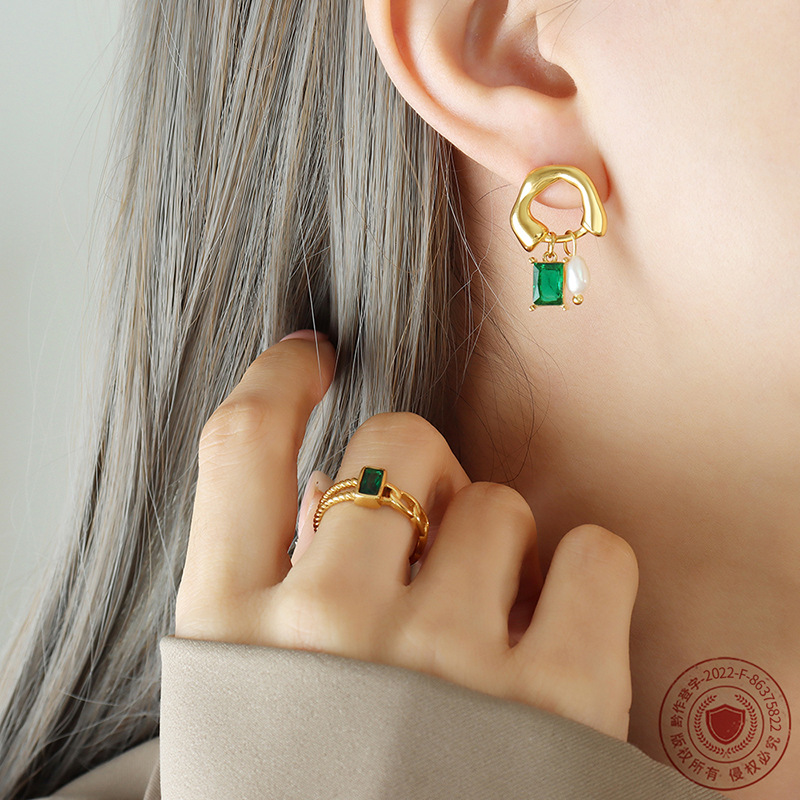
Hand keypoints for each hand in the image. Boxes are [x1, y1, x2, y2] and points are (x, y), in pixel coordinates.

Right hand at [175, 332, 639, 740]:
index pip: (240, 445)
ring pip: (501, 500)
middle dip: (419, 472)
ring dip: (497, 542)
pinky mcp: (557, 699)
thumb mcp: (243, 705)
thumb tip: (330, 500)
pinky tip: (557, 635)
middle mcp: (330, 629)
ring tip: (482, 627)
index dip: (278, 379)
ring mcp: (444, 661)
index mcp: (231, 633)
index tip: (310, 355)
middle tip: (425, 535)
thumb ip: (270, 597)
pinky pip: (595, 554)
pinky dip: (585, 578)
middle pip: (397, 444)